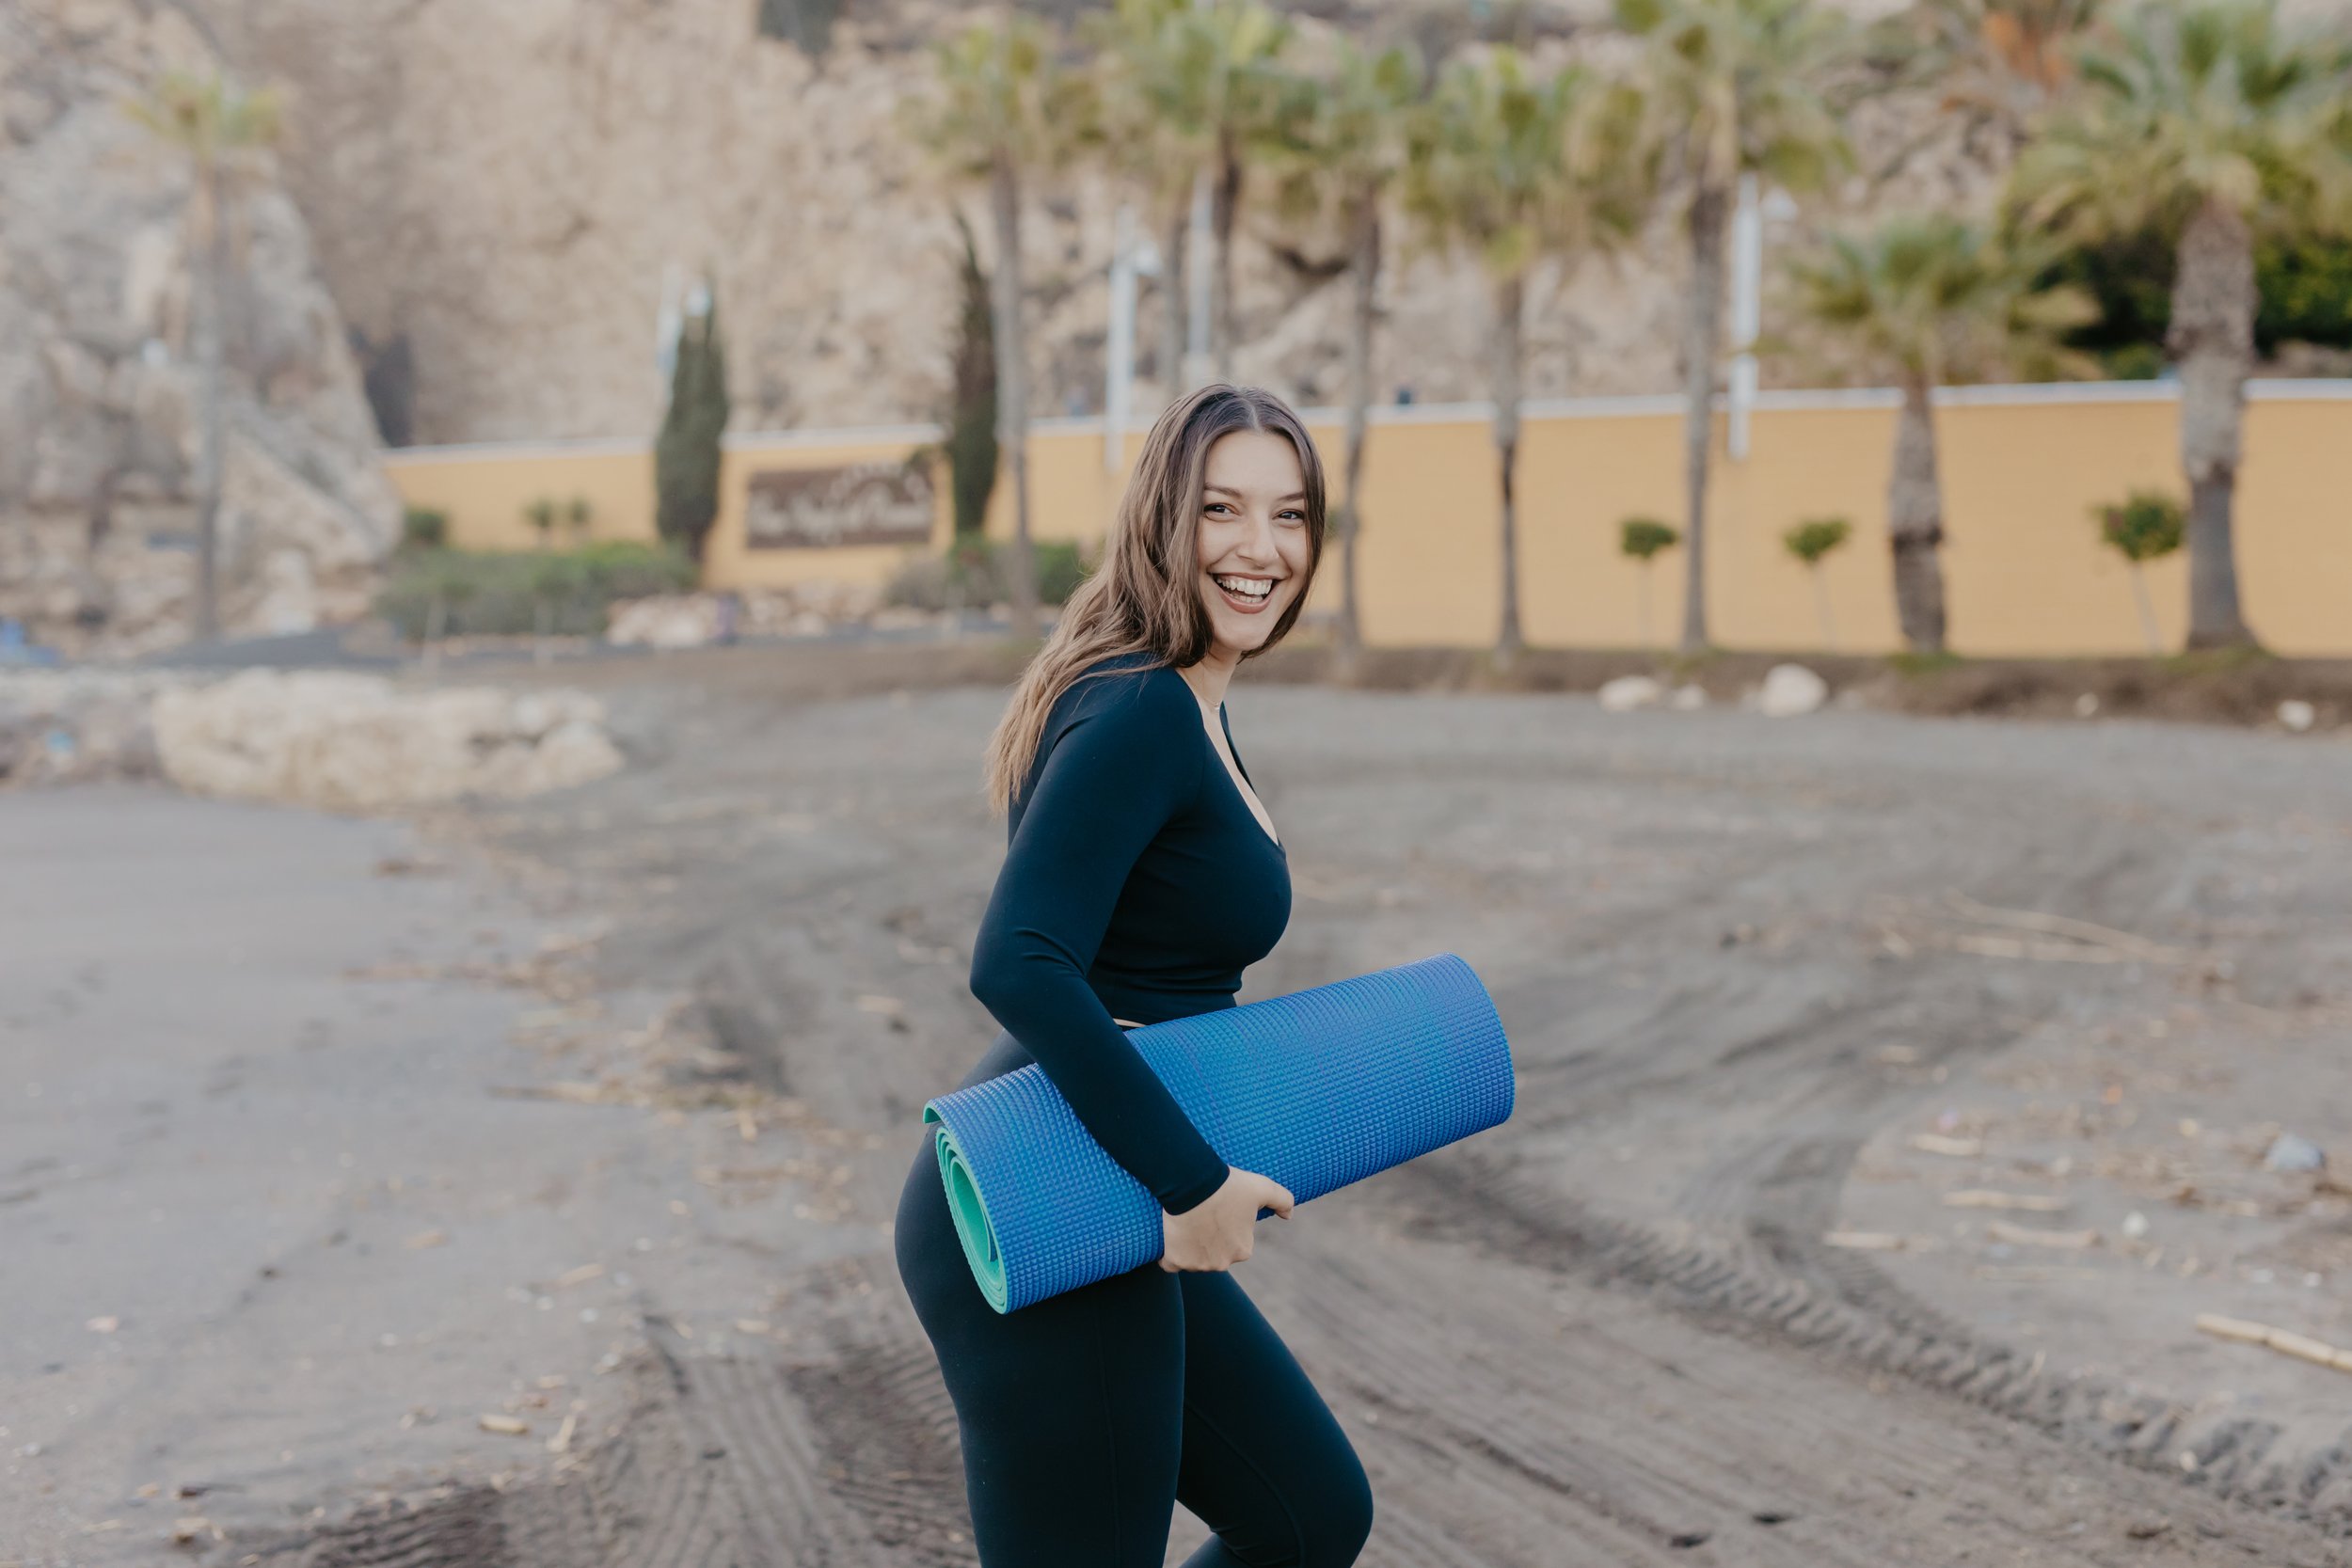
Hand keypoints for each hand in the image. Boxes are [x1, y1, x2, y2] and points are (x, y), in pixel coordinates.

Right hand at [1159, 1166, 1293, 1272]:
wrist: (1192, 1183)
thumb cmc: (1228, 1185)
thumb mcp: (1262, 1187)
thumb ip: (1282, 1200)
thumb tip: (1289, 1216)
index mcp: (1243, 1250)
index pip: (1235, 1242)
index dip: (1227, 1226)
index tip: (1219, 1211)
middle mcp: (1222, 1263)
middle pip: (1214, 1253)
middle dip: (1210, 1240)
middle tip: (1203, 1215)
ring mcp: (1197, 1264)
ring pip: (1194, 1258)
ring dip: (1191, 1246)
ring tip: (1188, 1221)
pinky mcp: (1175, 1260)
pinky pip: (1170, 1264)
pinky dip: (1170, 1255)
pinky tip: (1172, 1240)